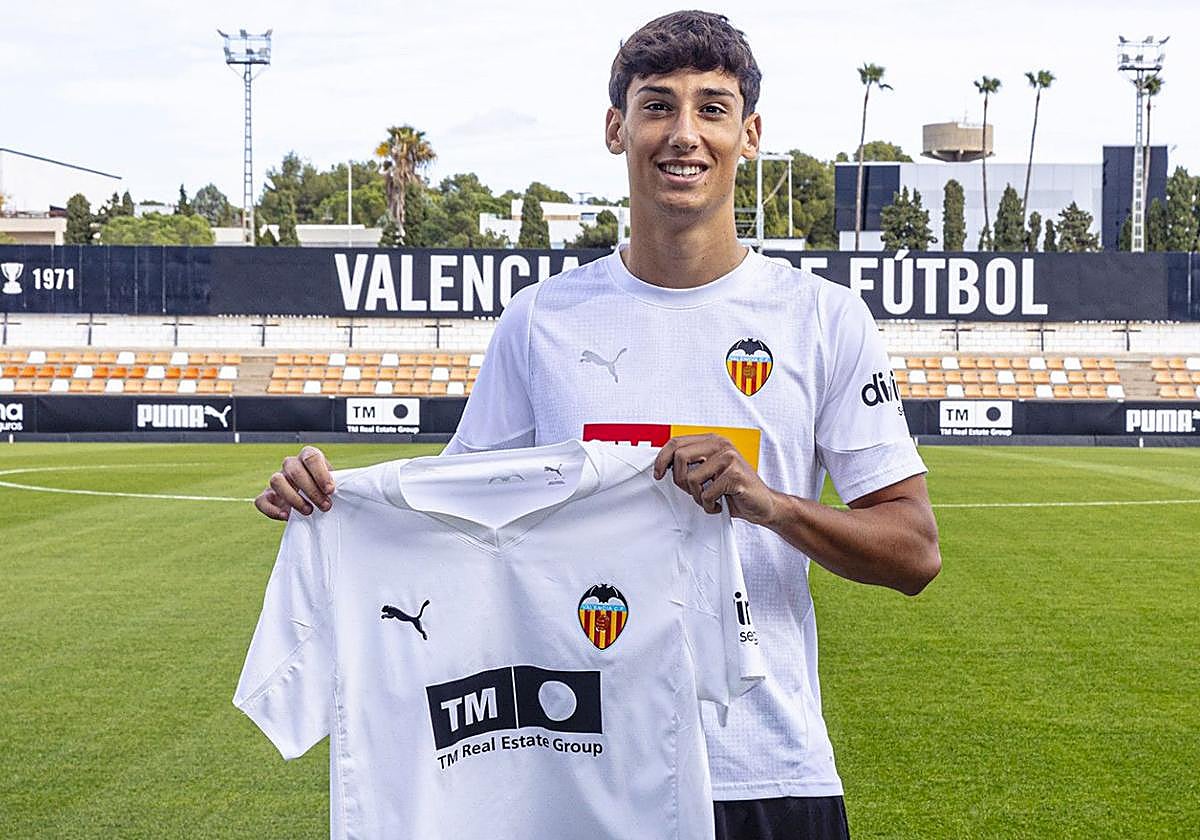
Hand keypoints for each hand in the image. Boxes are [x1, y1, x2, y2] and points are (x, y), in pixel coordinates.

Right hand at [254, 446, 334, 520]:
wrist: (314, 500)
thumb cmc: (326, 490)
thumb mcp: (333, 483)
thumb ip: (335, 484)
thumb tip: (340, 489)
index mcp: (308, 456)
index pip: (311, 457)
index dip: (321, 474)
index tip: (330, 490)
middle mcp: (291, 464)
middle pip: (295, 471)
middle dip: (312, 491)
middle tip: (325, 506)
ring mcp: (278, 478)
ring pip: (276, 481)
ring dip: (293, 498)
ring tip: (309, 511)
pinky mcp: (267, 495)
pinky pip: (261, 500)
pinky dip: (272, 509)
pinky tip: (286, 516)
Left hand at [652, 434, 778, 524]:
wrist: (763, 504)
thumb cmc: (734, 489)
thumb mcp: (709, 472)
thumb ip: (691, 463)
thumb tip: (662, 464)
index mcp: (712, 441)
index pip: (676, 442)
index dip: (661, 459)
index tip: (658, 474)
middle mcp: (721, 445)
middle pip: (679, 457)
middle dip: (680, 480)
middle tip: (692, 491)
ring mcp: (730, 459)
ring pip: (691, 478)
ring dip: (697, 496)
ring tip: (709, 498)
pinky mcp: (735, 476)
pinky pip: (707, 494)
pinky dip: (709, 506)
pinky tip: (719, 505)